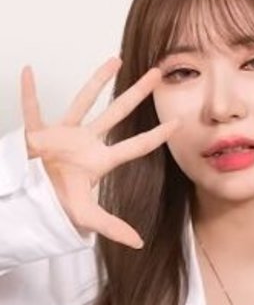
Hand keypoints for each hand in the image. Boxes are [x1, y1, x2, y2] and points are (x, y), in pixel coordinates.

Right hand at [21, 57, 180, 248]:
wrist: (24, 203)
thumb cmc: (53, 206)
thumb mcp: (85, 215)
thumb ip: (112, 226)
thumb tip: (139, 243)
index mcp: (100, 160)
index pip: (137, 145)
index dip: (158, 135)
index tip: (177, 122)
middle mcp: (87, 142)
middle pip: (118, 112)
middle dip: (138, 93)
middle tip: (157, 73)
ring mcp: (63, 134)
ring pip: (85, 100)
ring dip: (98, 80)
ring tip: (116, 60)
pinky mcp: (37, 132)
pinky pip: (32, 108)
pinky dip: (28, 92)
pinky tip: (28, 72)